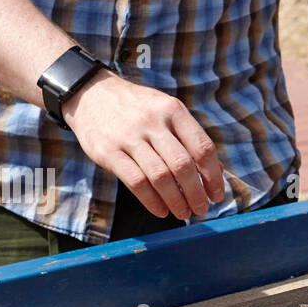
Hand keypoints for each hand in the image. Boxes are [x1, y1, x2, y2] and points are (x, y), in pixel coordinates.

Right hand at [63, 72, 225, 218]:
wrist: (90, 93)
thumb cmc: (138, 108)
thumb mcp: (166, 111)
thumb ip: (190, 139)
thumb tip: (217, 172)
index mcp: (173, 110)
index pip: (202, 147)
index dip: (214, 176)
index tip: (217, 194)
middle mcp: (153, 121)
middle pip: (183, 165)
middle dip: (196, 193)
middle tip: (202, 209)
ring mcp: (129, 136)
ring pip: (160, 177)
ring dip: (176, 201)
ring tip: (184, 213)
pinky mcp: (108, 152)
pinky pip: (136, 182)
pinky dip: (152, 201)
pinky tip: (161, 210)